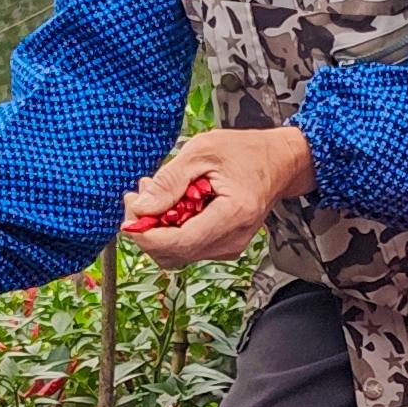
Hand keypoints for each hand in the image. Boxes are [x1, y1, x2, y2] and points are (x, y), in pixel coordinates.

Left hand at [121, 128, 312, 266]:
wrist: (278, 161)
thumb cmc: (247, 152)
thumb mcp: (202, 152)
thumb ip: (169, 181)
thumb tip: (141, 208)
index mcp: (232, 214)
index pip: (180, 242)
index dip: (147, 235)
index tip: (129, 216)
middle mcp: (233, 238)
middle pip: (173, 254)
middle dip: (147, 231)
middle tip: (137, 198)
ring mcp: (229, 246)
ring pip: (177, 254)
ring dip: (157, 230)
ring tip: (153, 196)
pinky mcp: (223, 245)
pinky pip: (187, 247)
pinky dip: (170, 230)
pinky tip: (169, 205)